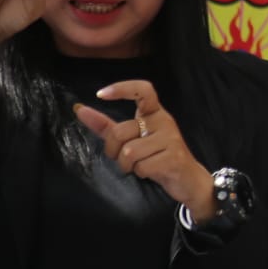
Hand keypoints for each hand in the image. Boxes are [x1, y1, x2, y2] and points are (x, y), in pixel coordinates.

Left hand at [74, 79, 216, 221]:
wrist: (188, 179)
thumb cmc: (157, 156)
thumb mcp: (132, 139)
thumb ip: (106, 125)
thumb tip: (79, 109)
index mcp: (154, 113)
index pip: (142, 91)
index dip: (121, 89)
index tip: (100, 94)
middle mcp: (164, 121)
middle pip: (121, 131)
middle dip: (114, 151)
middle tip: (124, 158)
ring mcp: (171, 139)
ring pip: (129, 152)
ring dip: (127, 165)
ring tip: (140, 166)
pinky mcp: (174, 157)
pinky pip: (142, 166)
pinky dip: (140, 173)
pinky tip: (151, 172)